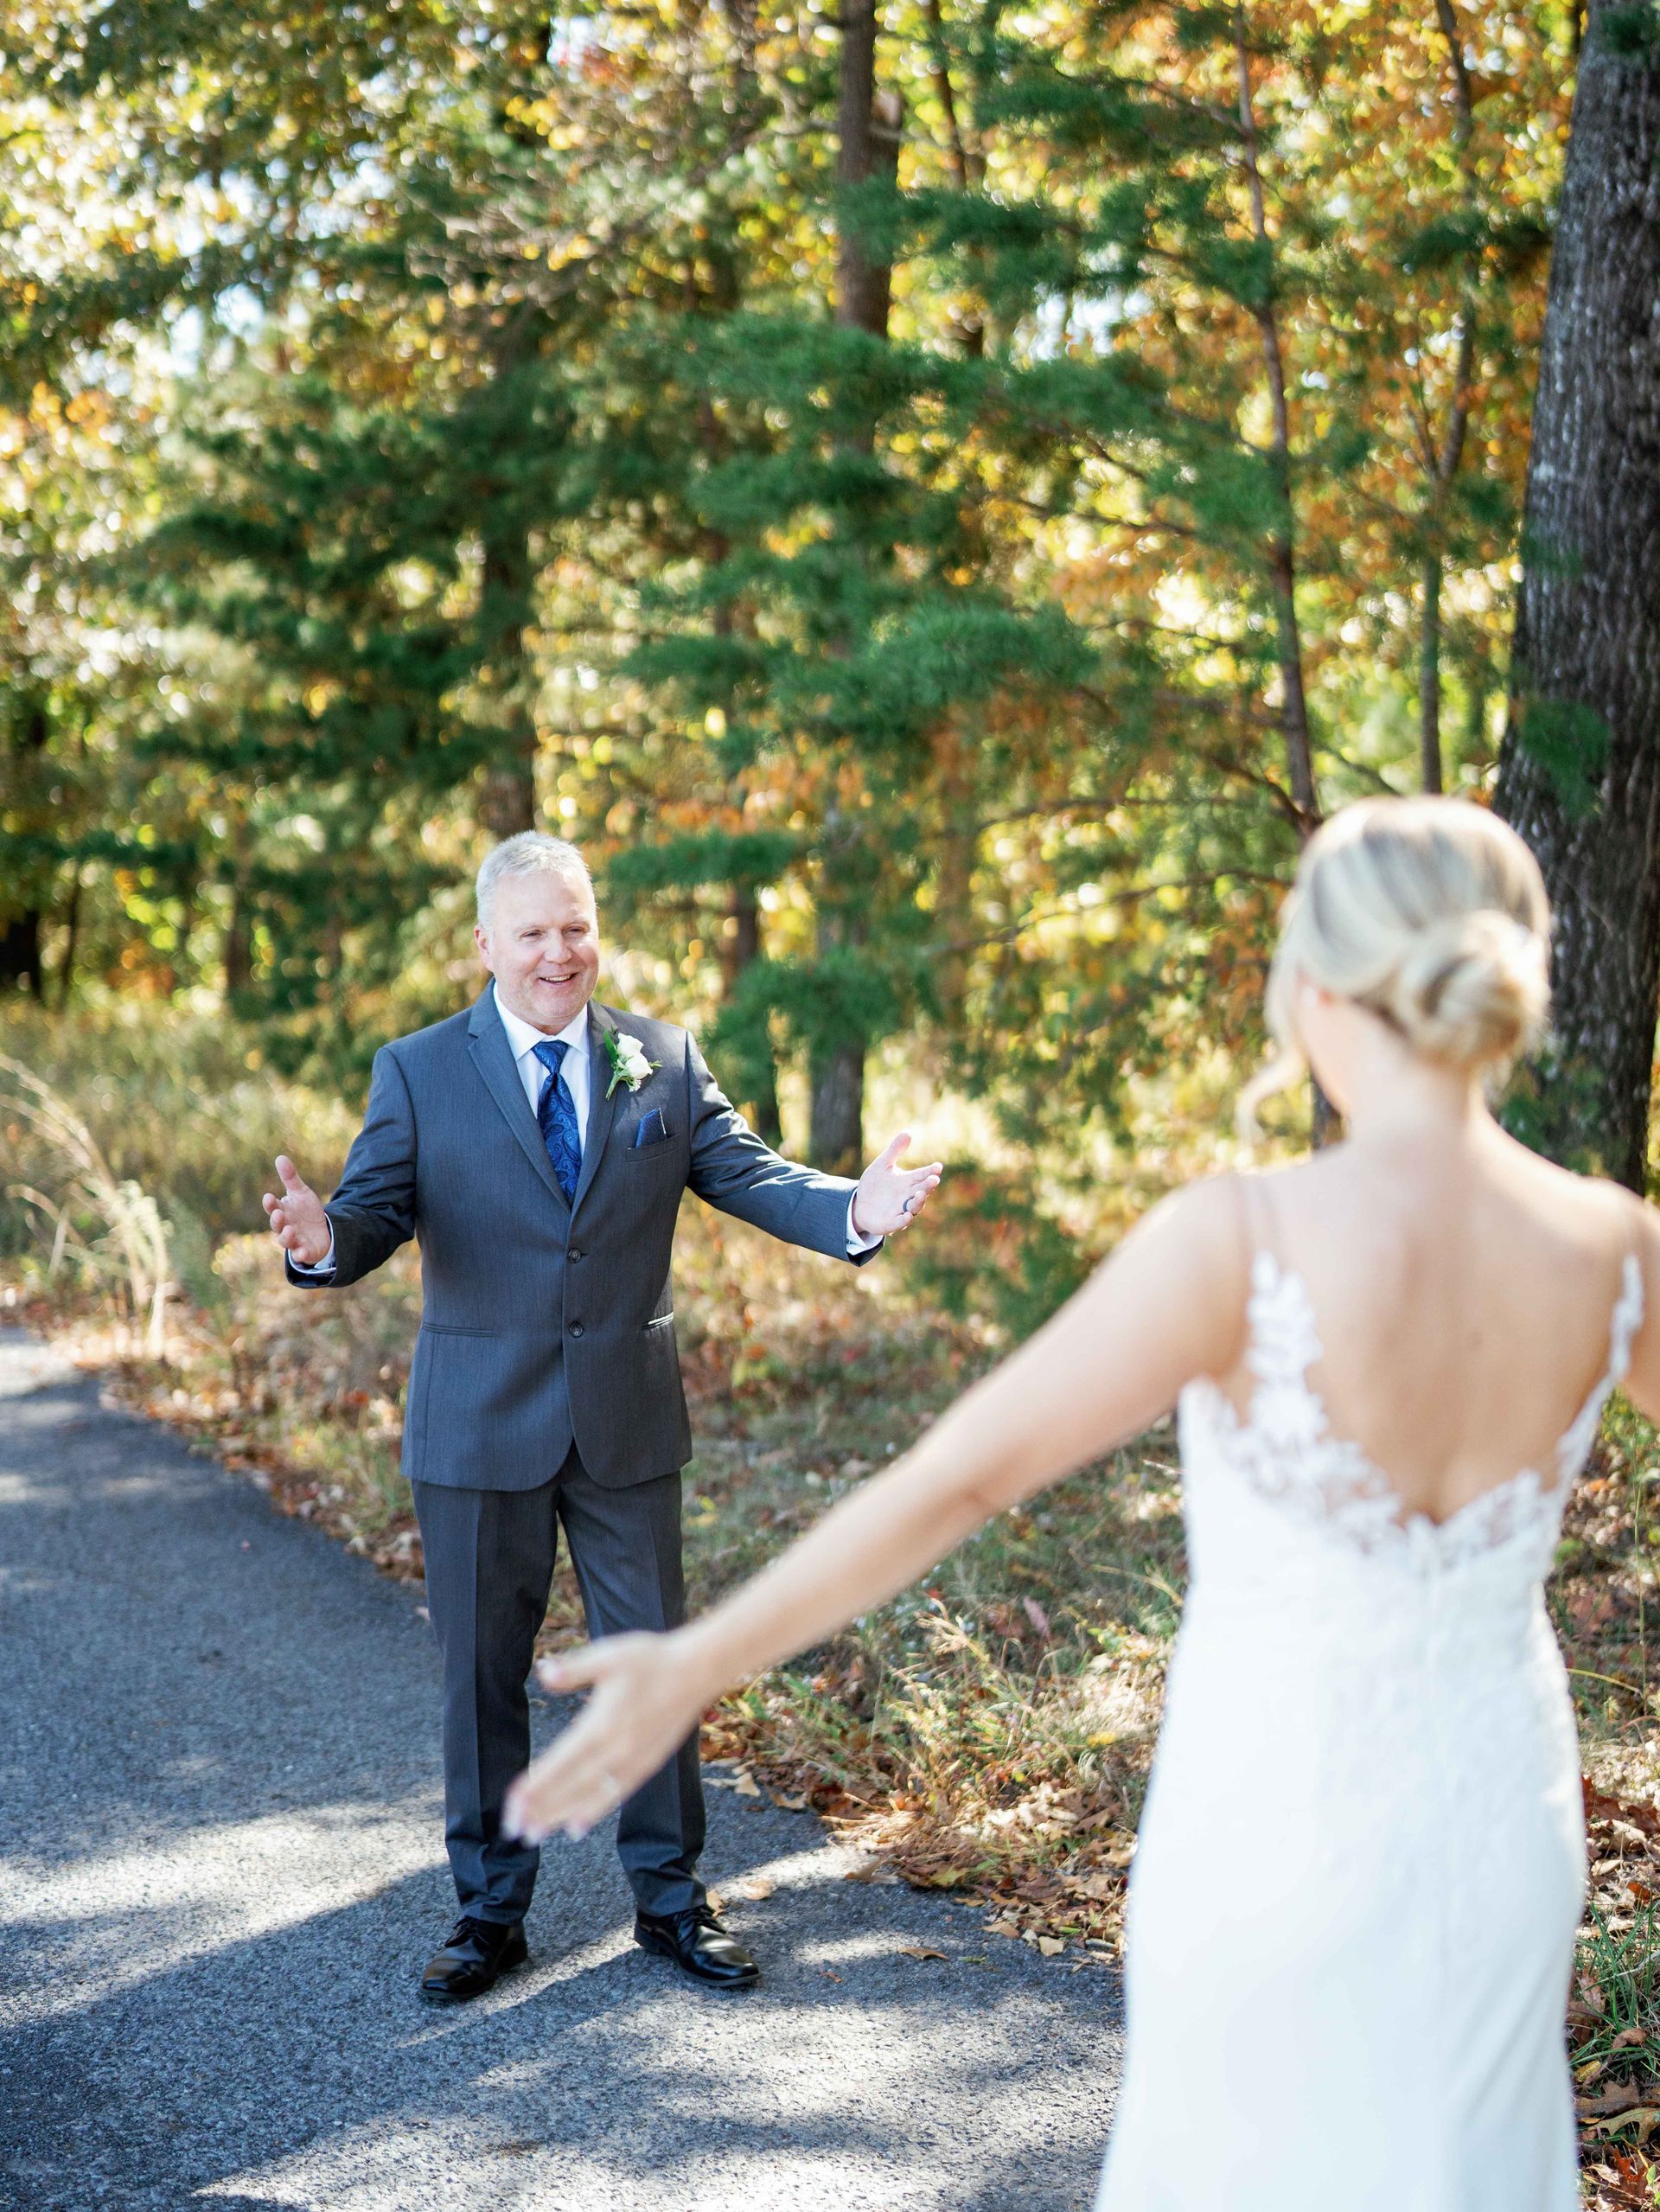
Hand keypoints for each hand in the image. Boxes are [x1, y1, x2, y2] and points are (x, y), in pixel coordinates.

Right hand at [261, 1155, 332, 1267]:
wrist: (321, 1231)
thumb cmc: (306, 1211)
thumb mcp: (301, 1193)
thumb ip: (290, 1178)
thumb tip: (280, 1157)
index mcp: (282, 1211)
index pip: (273, 1207)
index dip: (270, 1203)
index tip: (269, 1197)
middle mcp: (285, 1227)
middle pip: (277, 1225)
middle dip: (276, 1220)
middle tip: (279, 1214)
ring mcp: (293, 1241)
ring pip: (286, 1241)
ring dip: (286, 1236)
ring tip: (290, 1229)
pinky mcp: (304, 1252)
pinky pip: (300, 1255)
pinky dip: (300, 1255)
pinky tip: (302, 1253)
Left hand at [503, 1634, 715, 1844]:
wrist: (698, 1671)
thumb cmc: (652, 1658)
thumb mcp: (610, 1655)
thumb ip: (575, 1668)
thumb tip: (545, 1673)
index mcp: (602, 1725)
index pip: (561, 1763)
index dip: (535, 1785)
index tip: (512, 1803)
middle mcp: (616, 1750)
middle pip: (571, 1787)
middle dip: (540, 1809)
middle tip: (513, 1830)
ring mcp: (633, 1762)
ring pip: (591, 1797)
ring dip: (560, 1816)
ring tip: (535, 1835)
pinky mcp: (647, 1765)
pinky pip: (615, 1795)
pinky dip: (593, 1813)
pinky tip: (576, 1827)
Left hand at [850, 1132, 943, 1239]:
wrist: (860, 1205)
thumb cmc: (875, 1185)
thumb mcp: (882, 1165)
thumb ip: (894, 1151)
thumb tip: (907, 1132)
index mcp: (907, 1182)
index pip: (922, 1175)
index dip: (931, 1171)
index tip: (938, 1166)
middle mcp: (908, 1196)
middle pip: (922, 1190)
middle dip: (928, 1185)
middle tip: (934, 1179)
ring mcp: (901, 1210)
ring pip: (915, 1207)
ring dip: (919, 1201)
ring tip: (921, 1193)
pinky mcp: (891, 1223)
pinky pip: (900, 1222)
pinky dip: (904, 1220)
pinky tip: (907, 1216)